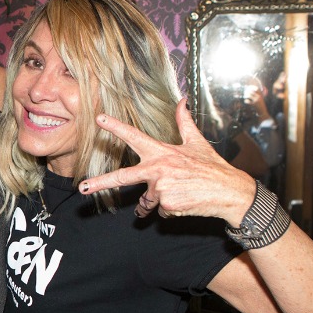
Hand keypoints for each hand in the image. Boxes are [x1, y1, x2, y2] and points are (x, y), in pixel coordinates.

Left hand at [77, 99, 255, 226]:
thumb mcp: (196, 142)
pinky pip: (160, 211)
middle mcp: (158, 170)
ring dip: (158, 200)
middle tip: (82, 188)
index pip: (134, 137)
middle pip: (122, 177)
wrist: (229, 192)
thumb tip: (182, 101)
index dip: (116, 127)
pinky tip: (185, 200)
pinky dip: (170, 209)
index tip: (99, 119)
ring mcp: (161, 189)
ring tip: (180, 192)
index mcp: (162, 152)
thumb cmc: (212, 167)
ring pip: (148, 200)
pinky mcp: (168, 206)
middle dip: (100, 183)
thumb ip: (184, 122)